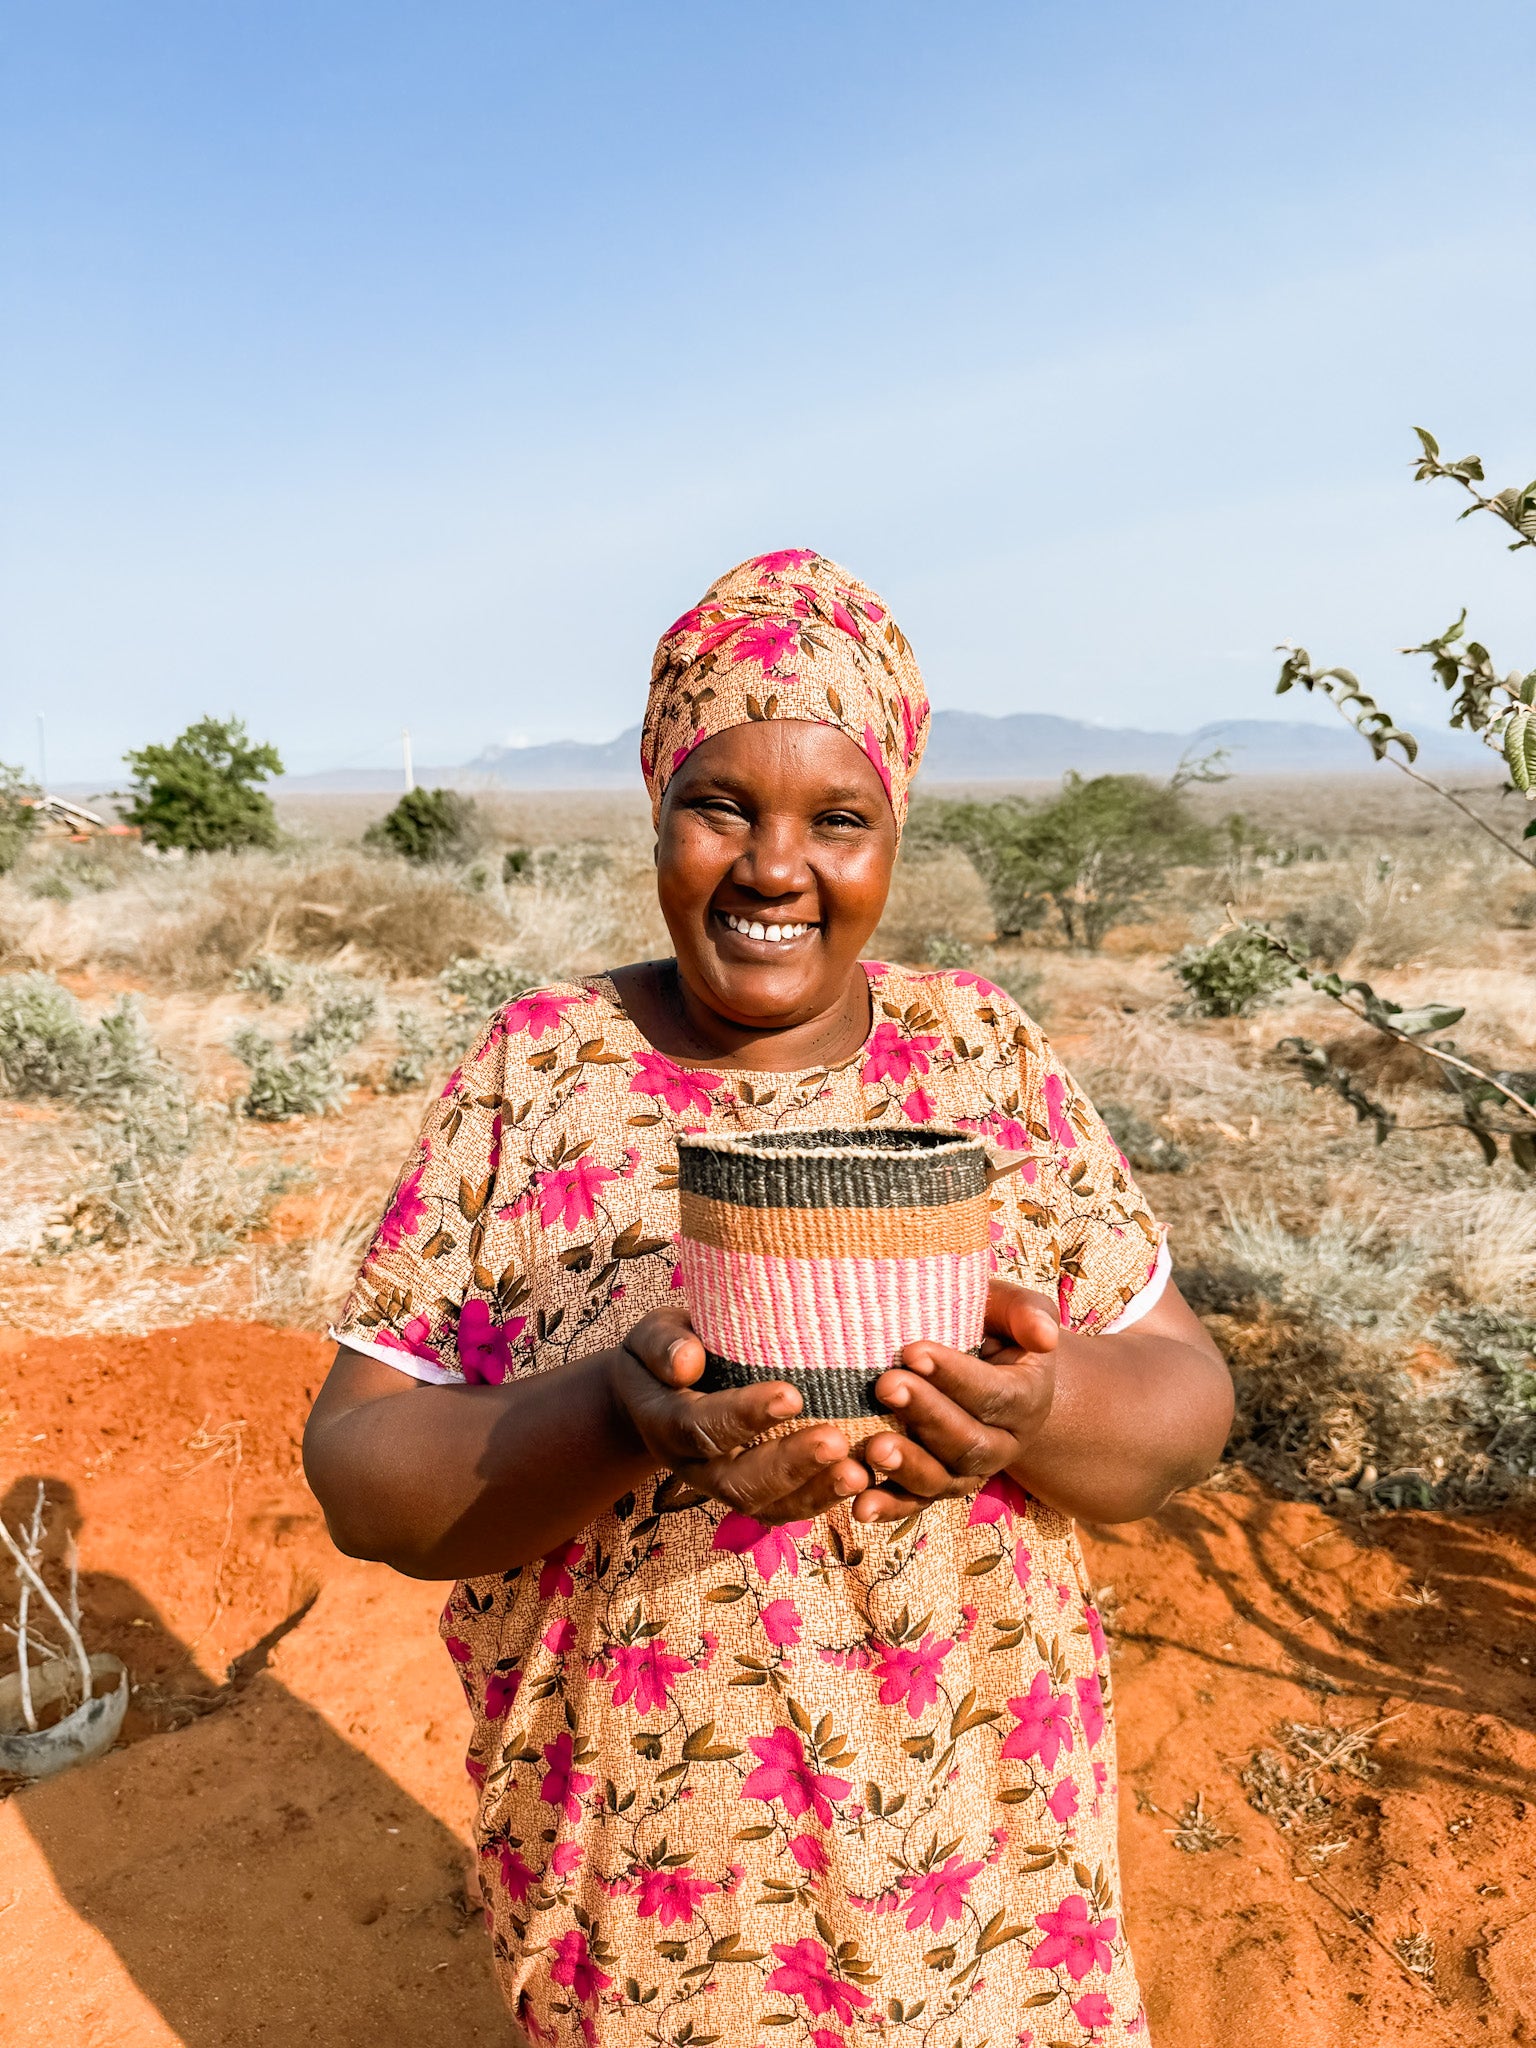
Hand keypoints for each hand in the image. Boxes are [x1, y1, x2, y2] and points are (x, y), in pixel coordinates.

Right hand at [613, 1309, 871, 1525]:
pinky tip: (862, 1481)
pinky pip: (785, 1508)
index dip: (744, 1416)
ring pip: (767, 1505)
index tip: (791, 1396)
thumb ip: (663, 1345)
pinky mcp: (752, 1492)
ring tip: (858, 1473)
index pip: (701, 1427)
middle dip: (790, 1465)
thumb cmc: (665, 1352)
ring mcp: (723, 1486)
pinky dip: (823, 1500)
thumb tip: (686, 1362)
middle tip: (835, 1442)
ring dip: (815, 1493)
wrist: (656, 1392)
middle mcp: (694, 1466)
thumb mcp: (653, 1335)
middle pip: (739, 1481)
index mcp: (665, 1423)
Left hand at [852, 1279, 1058, 1524]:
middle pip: (969, 1442)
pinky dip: (889, 1507)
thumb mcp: (1010, 1310)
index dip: (955, 1376)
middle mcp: (1004, 1444)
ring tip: (873, 1448)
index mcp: (1026, 1398)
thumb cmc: (990, 1327)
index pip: (995, 1394)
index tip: (912, 1350)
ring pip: (945, 1480)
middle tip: (885, 1385)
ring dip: (908, 1466)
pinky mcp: (936, 1485)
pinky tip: (860, 1506)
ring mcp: (969, 1470)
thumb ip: (1026, 1313)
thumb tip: (1045, 1336)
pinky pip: (916, 1504)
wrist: (982, 1366)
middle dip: (927, 1415)